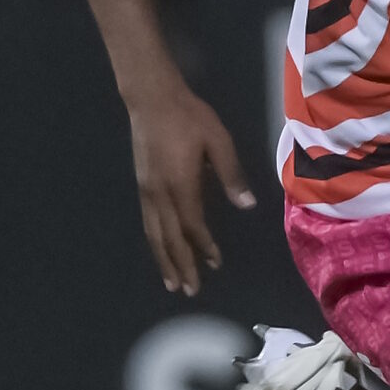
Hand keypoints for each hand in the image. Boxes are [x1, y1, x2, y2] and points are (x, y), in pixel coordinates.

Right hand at [127, 86, 254, 295]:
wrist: (151, 98)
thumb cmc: (188, 117)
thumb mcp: (218, 141)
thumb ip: (231, 174)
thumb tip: (247, 205)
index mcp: (181, 185)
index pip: (192, 225)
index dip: (203, 247)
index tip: (215, 263)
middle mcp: (160, 194)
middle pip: (170, 238)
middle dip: (181, 265)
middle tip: (190, 290)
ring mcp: (147, 191)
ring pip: (155, 234)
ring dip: (164, 260)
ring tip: (172, 282)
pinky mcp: (142, 185)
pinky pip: (148, 222)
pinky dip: (155, 242)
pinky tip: (160, 249)